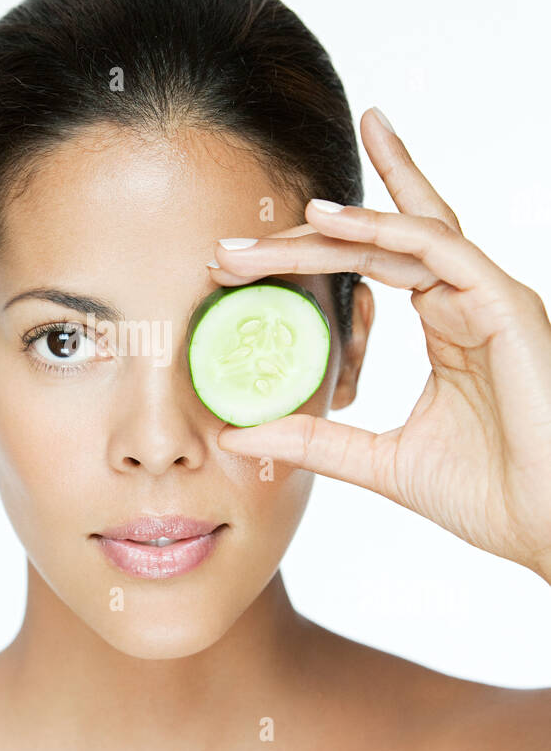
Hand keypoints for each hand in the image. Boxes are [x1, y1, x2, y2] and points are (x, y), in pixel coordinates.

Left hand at [209, 108, 550, 582]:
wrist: (549, 529)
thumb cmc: (491, 497)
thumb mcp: (381, 463)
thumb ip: (316, 441)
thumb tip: (239, 434)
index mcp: (447, 327)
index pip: (376, 265)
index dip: (310, 256)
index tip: (238, 267)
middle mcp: (467, 301)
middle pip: (382, 238)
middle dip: (306, 234)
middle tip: (231, 245)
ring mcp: (487, 297)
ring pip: (402, 232)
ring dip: (330, 225)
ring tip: (269, 221)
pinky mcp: (503, 304)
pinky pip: (435, 246)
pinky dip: (379, 228)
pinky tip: (325, 222)